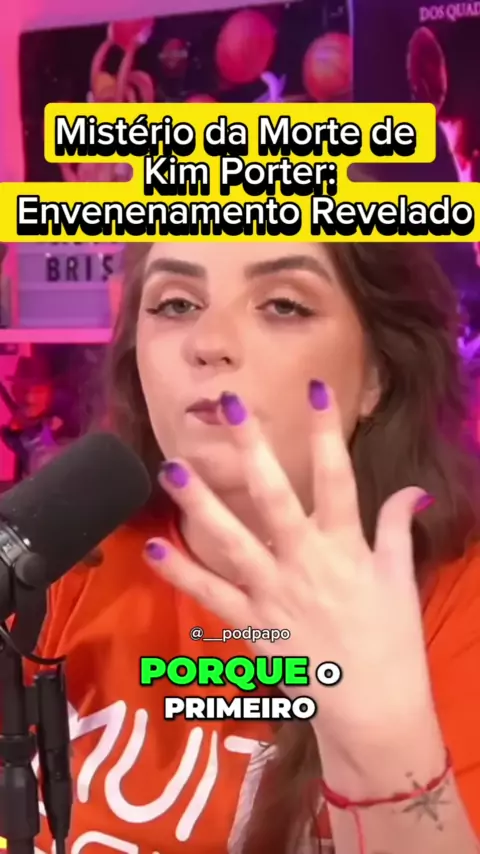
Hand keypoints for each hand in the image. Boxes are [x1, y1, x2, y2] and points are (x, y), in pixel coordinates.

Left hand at [144, 382, 435, 745]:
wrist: (373, 710)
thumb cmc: (391, 641)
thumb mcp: (399, 580)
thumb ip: (396, 529)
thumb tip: (413, 490)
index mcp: (345, 547)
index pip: (337, 478)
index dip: (326, 432)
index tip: (315, 389)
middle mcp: (305, 562)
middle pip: (274, 498)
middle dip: (252, 449)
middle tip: (229, 407)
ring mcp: (273, 593)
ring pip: (231, 541)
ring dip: (199, 504)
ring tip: (171, 468)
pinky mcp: (251, 625)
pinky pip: (211, 596)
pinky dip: (181, 573)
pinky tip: (153, 547)